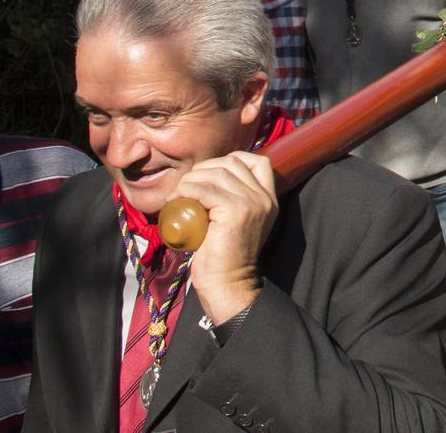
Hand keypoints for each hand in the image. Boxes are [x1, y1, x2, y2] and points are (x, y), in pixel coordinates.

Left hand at [174, 150, 277, 324]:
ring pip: (216, 173)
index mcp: (269, 199)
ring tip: (177, 196)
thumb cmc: (223, 256)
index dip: (231, 160)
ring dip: (190, 180)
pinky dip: (186, 190)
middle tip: (185, 188)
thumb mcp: (236, 223)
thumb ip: (233, 200)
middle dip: (203, 170)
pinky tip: (176, 201)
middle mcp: (265, 197)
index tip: (209, 175)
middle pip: (232, 163)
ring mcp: (252, 202)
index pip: (258, 161)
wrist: (227, 285)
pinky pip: (204, 189)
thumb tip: (206, 179)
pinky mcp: (235, 210)